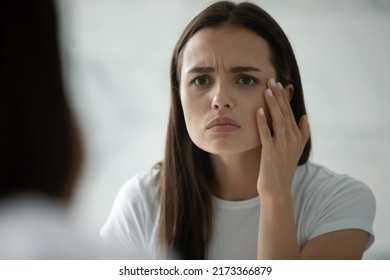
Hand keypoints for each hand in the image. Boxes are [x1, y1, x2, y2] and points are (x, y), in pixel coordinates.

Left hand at [256, 79, 309, 197]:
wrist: (277, 189)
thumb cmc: (283, 168)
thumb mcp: (296, 149)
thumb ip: (302, 132)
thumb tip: (304, 116)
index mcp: (298, 137)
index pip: (290, 112)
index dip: (284, 98)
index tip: (279, 85)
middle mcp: (292, 140)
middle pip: (285, 113)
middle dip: (278, 96)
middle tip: (272, 80)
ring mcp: (282, 146)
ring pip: (278, 120)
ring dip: (272, 104)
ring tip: (266, 90)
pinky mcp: (271, 153)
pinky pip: (266, 134)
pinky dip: (263, 122)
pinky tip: (258, 111)